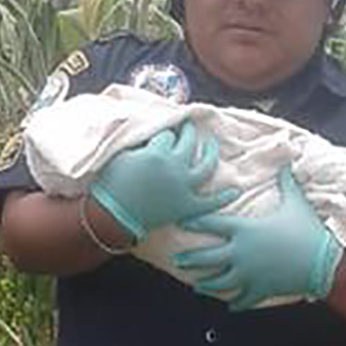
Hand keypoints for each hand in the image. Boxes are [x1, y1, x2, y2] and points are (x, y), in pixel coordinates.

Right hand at [88, 122, 236, 241]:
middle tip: (188, 128)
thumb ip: (140, 142)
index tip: (165, 133)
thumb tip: (151, 133)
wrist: (112, 216)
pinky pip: (211, 202)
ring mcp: (183, 187)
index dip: (166, 134)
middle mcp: (175, 167)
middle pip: (189, 142)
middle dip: (188, 132)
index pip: (168, 135)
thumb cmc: (110, 185)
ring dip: (211, 151)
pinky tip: (236, 190)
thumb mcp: (122, 155)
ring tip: (213, 144)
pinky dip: (224, 196)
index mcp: (158, 152)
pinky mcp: (187, 207)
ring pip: (206, 165)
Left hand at [175, 166, 341, 311]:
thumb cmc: (308, 229)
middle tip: (177, 260)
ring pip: (219, 282)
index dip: (195, 222)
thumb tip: (285, 159)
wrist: (323, 260)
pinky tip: (230, 305)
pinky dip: (236, 303)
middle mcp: (241, 253)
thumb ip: (285, 181)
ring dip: (206, 285)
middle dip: (189, 259)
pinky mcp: (260, 290)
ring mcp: (249, 274)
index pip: (212, 224)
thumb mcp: (295, 201)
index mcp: (245, 230)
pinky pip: (243, 300)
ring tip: (197, 286)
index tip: (181, 222)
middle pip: (206, 258)